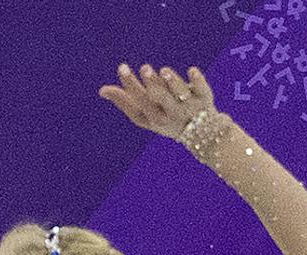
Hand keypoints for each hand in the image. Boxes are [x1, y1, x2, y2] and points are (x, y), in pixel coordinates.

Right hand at [99, 62, 213, 136]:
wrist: (201, 134)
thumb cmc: (165, 118)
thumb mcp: (145, 114)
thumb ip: (126, 101)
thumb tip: (101, 90)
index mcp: (151, 119)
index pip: (137, 105)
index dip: (130, 88)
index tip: (122, 67)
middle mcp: (168, 115)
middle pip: (157, 100)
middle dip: (150, 84)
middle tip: (144, 68)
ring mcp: (187, 108)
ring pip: (178, 94)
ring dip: (171, 82)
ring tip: (163, 70)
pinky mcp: (204, 99)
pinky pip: (201, 89)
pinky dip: (197, 80)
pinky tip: (191, 70)